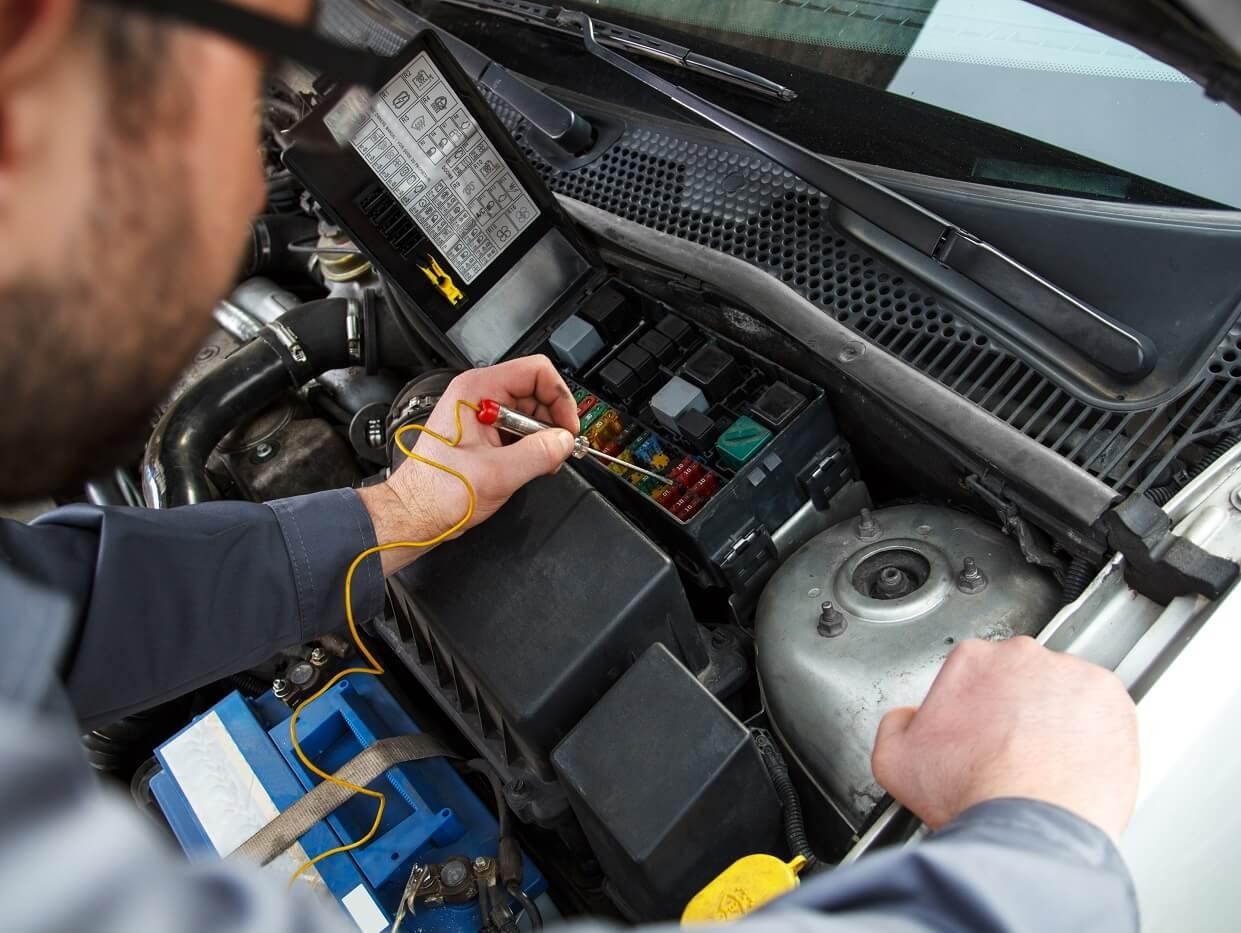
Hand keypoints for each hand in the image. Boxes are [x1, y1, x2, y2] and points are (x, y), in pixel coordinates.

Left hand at [357, 356, 578, 574]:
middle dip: (553, 421)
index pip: (535, 372)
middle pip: (535, 392)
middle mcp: (478, 397)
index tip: (567, 427)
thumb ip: (539, 454)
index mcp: (476, 391)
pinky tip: (531, 466)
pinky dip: (532, 447)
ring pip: (529, 413)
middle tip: (560, 449)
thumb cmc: (436, 492)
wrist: (414, 514)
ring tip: (544, 462)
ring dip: (544, 437)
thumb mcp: (498, 473)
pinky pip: (518, 431)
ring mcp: (481, 416)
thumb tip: (564, 442)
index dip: (559, 398)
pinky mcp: (484, 435)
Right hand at [871, 637, 1137, 840]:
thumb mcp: (894, 761)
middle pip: (1017, 677)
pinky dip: (1090, 730)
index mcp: (971, 660)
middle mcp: (1022, 657)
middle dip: (1013, 707)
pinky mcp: (1111, 699)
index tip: (975, 733)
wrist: (1030, 828)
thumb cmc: (972, 793)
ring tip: (1044, 759)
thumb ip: (895, 725)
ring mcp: (1071, 675)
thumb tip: (906, 718)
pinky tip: (1072, 759)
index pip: (970, 674)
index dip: (970, 708)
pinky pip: (1100, 708)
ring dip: (1053, 716)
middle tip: (1009, 749)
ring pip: (1060, 690)